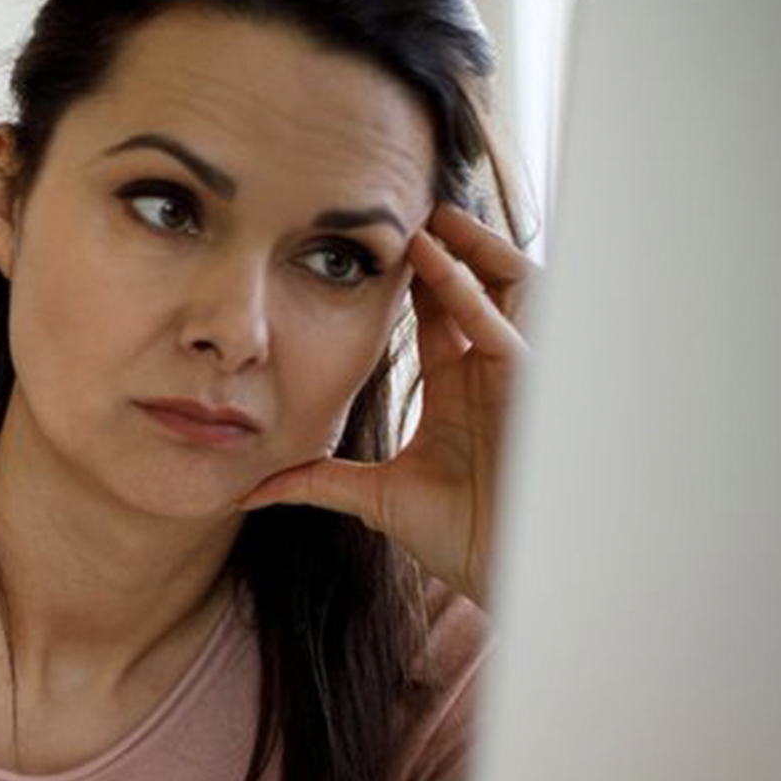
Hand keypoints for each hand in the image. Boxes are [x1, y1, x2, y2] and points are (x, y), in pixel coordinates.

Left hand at [240, 202, 532, 608]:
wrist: (504, 573)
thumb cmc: (462, 536)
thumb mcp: (375, 498)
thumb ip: (316, 481)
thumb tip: (251, 489)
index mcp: (459, 388)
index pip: (439, 312)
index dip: (414, 275)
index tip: (373, 240)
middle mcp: (491, 371)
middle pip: (480, 285)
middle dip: (450, 244)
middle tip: (406, 207)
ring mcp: (515, 376)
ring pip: (504, 288)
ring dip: (466, 248)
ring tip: (424, 213)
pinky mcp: (529, 389)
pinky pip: (500, 325)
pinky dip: (466, 291)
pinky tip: (433, 260)